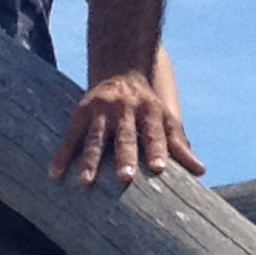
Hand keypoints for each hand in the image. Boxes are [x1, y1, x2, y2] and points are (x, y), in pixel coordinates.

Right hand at [51, 70, 205, 186]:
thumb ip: (179, 145)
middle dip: (125, 156)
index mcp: (149, 111)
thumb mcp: (165, 120)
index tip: (159, 169)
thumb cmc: (147, 106)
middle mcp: (126, 108)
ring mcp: (101, 110)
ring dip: (90, 160)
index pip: (155, 133)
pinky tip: (55, 175)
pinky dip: (62, 156)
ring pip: (96, 138)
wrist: (121, 71)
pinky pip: (70, 136)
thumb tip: (201, 172)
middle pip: (125, 136)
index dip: (158, 150)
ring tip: (86, 183)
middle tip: (124, 179)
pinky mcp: (81, 112)